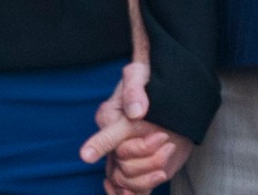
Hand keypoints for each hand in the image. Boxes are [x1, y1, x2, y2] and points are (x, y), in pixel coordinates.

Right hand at [81, 63, 189, 192]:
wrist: (167, 92)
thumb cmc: (147, 79)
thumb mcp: (139, 74)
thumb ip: (135, 90)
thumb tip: (135, 111)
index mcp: (108, 119)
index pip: (105, 139)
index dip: (101, 146)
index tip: (88, 155)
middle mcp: (113, 142)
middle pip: (121, 164)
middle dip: (147, 156)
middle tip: (166, 138)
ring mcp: (124, 156)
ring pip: (127, 180)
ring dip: (151, 172)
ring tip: (170, 150)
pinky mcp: (139, 166)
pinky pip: (134, 189)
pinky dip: (141, 190)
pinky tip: (154, 180)